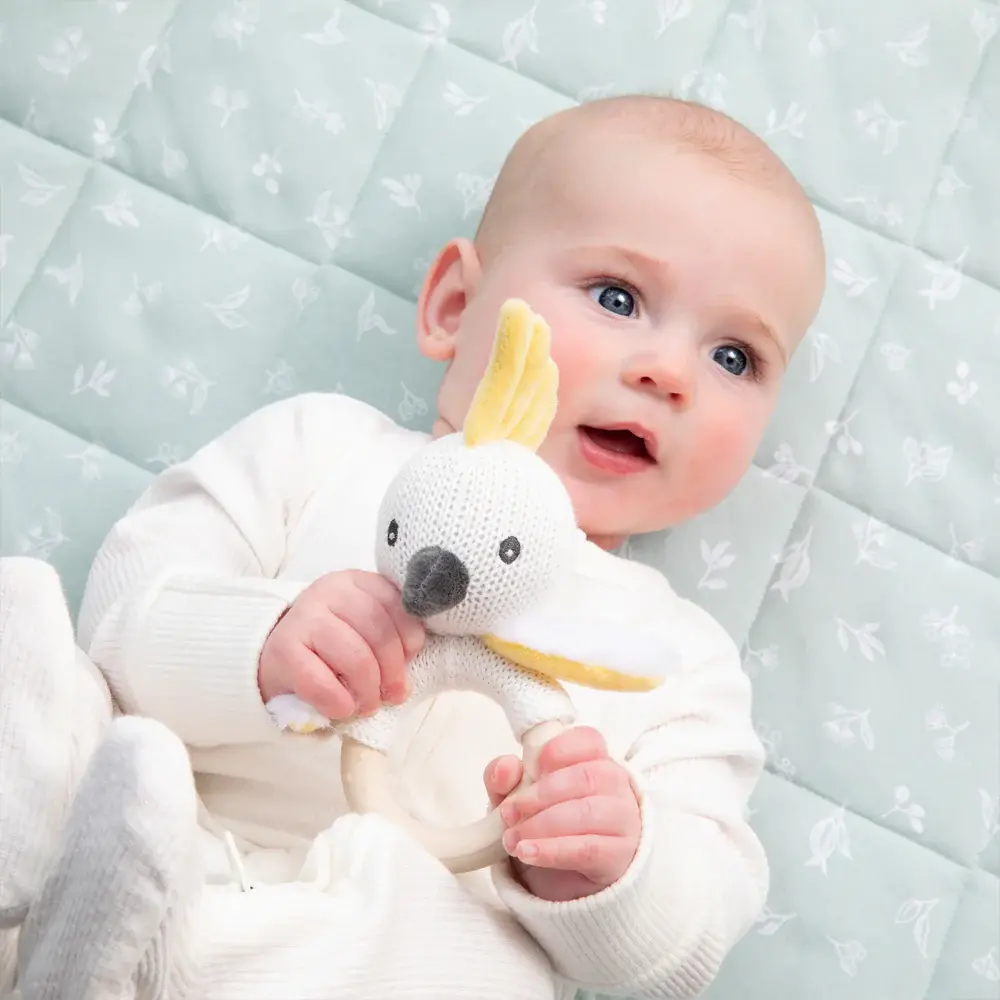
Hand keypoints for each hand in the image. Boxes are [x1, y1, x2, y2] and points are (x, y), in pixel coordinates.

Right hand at [258, 570, 424, 719]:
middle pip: (379, 632)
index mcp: (355, 582)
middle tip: (393, 694)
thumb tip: (409, 673)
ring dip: (368, 690)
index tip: (409, 660)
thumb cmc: (330, 645)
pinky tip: (343, 708)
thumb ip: (389, 635)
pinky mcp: (283, 650)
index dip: (410, 639)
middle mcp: (329, 591)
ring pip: (355, 657)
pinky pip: (321, 682)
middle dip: (392, 671)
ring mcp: (304, 617)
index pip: (398, 605)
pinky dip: (338, 701)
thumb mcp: (362, 629)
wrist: (274, 655)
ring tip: (368, 704)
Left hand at [485, 726, 640, 901]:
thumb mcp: (517, 797)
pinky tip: (527, 853)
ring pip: (586, 813)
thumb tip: (507, 766)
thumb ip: (504, 777)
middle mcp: (614, 784)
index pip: (589, 740)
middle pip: (584, 777)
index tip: (535, 766)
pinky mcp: (619, 855)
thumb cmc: (545, 823)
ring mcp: (622, 819)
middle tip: (507, 812)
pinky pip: (587, 849)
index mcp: (593, 760)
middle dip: (540, 794)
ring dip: (541, 825)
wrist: (565, 879)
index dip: (562, 748)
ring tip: (511, 839)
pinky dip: (553, 850)